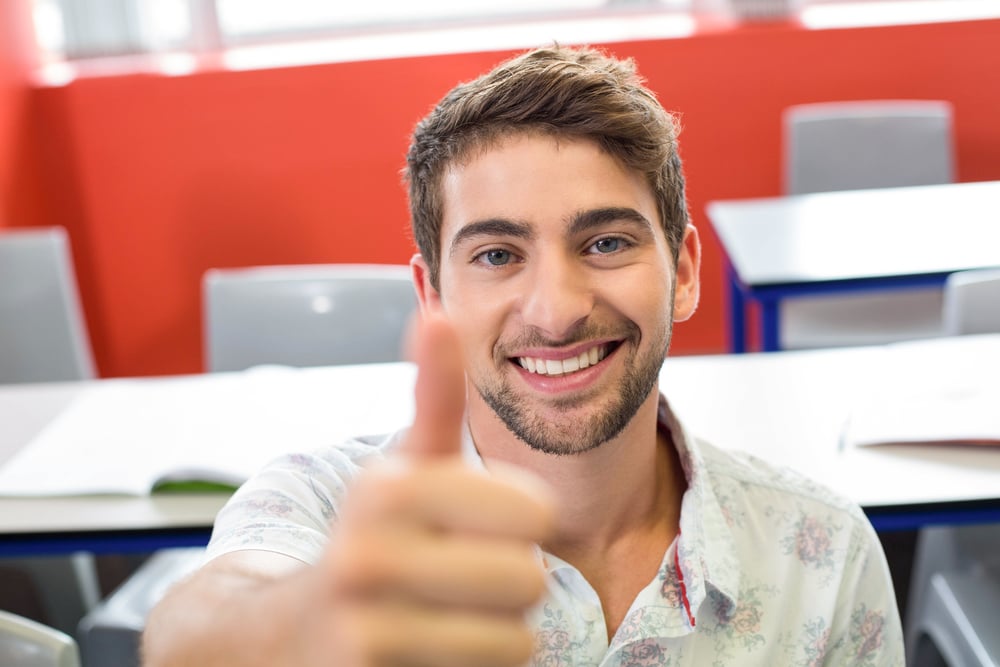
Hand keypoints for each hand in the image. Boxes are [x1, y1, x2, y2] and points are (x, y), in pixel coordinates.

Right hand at [313, 314, 554, 666]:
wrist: (280, 633)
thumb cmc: (367, 540)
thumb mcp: (400, 465)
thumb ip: (431, 394)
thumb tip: (438, 312)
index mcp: (386, 488)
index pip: (533, 512)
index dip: (523, 522)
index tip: (484, 524)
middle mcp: (367, 556)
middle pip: (528, 579)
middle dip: (509, 580)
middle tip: (463, 576)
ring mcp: (366, 628)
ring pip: (516, 639)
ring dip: (496, 629)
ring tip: (446, 614)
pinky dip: (475, 666)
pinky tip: (432, 649)